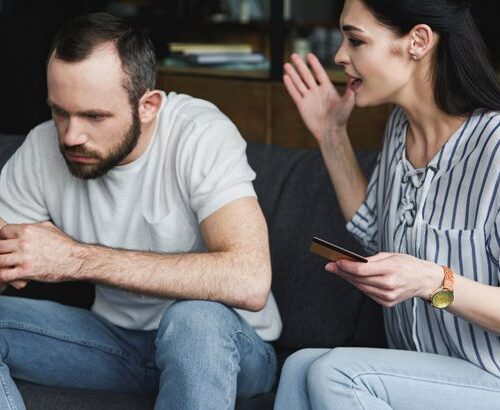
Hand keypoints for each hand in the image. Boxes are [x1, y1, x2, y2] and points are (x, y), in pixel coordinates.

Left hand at [0, 221, 83, 283]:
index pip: (4, 231)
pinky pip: (4, 275)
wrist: (75, 259)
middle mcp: (23, 243)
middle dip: (0, 251)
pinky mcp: (26, 272)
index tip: (6, 243)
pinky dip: (1, 277)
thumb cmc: (65, 245)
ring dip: (1, 263)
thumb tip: (27, 228)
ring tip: (5, 266)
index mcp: (28, 230)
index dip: (3, 237)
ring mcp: (23, 258)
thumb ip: (34, 227)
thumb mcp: (50, 228)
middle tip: (6, 255)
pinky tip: (4, 277)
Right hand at [283, 53, 354, 143]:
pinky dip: (290, 85)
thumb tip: (354, 78)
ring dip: (293, 73)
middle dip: (300, 65)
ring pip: (299, 83)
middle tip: (294, 55)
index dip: (314, 64)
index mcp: (327, 89)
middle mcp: (317, 91)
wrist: (331, 131)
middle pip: (306, 75)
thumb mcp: (348, 102)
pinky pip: (295, 93)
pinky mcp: (302, 105)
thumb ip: (350, 90)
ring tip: (286, 64)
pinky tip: (285, 77)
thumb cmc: (341, 118)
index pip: (319, 73)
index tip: (309, 55)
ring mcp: (308, 98)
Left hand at [325, 253, 442, 306]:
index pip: (362, 269)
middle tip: (331, 266)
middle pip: (358, 279)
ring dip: (348, 279)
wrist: (425, 280)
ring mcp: (388, 296)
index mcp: (391, 270)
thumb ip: (371, 259)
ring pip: (361, 287)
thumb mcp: (391, 255)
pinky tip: (352, 279)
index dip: (346, 266)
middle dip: (342, 272)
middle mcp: (389, 285)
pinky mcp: (388, 303)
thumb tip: (351, 261)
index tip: (336, 261)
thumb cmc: (408, 264)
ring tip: (338, 271)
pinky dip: (360, 285)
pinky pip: (368, 293)